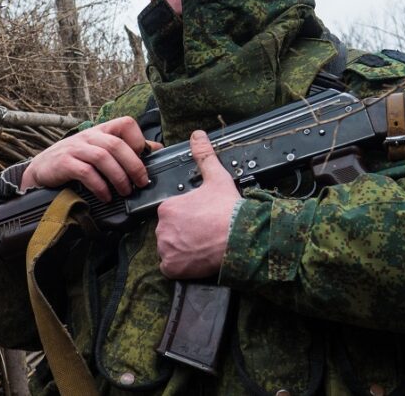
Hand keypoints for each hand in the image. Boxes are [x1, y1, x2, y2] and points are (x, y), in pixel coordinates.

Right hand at [20, 116, 160, 201]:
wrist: (41, 170)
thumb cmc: (76, 161)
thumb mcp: (100, 150)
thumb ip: (124, 149)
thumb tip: (156, 149)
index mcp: (101, 131)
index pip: (126, 123)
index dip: (139, 140)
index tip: (145, 159)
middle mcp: (89, 136)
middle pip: (117, 144)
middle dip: (134, 165)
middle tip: (142, 183)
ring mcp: (75, 148)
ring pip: (103, 157)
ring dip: (118, 177)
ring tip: (125, 192)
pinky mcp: (64, 163)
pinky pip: (86, 172)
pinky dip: (99, 186)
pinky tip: (106, 196)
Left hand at [156, 130, 239, 278]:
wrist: (242, 238)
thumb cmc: (229, 210)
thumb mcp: (217, 178)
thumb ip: (204, 156)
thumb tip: (197, 135)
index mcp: (168, 207)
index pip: (171, 214)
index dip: (187, 217)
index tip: (201, 219)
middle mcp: (162, 228)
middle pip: (169, 232)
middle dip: (183, 233)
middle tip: (203, 233)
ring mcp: (166, 249)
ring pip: (169, 249)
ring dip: (181, 249)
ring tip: (202, 245)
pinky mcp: (172, 268)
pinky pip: (170, 268)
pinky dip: (181, 266)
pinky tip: (197, 258)